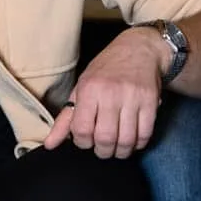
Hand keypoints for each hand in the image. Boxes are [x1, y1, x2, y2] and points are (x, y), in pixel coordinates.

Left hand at [44, 27, 164, 157]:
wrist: (139, 49)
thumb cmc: (107, 70)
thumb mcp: (82, 87)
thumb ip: (66, 118)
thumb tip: (49, 144)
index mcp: (90, 89)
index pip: (82, 130)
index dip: (82, 142)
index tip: (86, 139)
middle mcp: (111, 93)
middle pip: (105, 139)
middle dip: (102, 151)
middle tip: (102, 147)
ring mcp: (133, 97)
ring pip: (126, 140)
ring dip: (120, 151)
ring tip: (117, 147)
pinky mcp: (151, 102)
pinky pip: (145, 134)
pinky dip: (138, 144)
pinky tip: (132, 140)